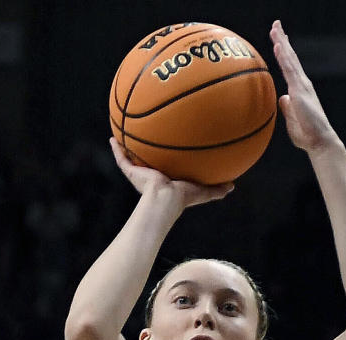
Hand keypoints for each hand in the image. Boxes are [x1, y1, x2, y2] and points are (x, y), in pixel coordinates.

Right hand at [109, 138, 233, 208]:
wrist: (165, 200)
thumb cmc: (183, 198)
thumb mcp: (202, 191)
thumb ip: (216, 190)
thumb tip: (233, 187)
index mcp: (167, 181)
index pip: (167, 170)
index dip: (167, 162)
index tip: (168, 152)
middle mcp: (152, 177)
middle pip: (148, 163)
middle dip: (147, 153)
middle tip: (147, 140)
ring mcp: (140, 174)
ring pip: (132, 159)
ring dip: (128, 148)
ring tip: (124, 134)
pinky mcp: (132, 172)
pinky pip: (121, 159)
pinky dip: (116, 149)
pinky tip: (112, 138)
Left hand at [270, 19, 340, 153]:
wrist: (320, 142)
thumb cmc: (308, 136)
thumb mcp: (292, 120)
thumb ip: (287, 108)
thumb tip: (282, 98)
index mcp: (300, 90)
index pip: (290, 67)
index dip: (285, 52)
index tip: (279, 41)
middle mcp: (303, 84)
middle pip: (291, 58)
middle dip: (283, 41)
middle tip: (277, 25)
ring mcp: (302, 86)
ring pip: (290, 59)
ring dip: (282, 43)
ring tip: (276, 28)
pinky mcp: (300, 90)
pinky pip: (289, 70)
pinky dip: (283, 56)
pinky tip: (278, 46)